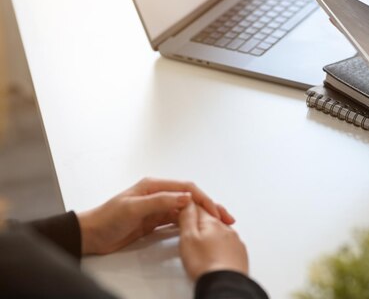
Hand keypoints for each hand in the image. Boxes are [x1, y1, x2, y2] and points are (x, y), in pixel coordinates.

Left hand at [78, 178, 234, 254]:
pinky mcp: (155, 220)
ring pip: (187, 209)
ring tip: (219, 224)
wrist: (90, 235)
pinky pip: (178, 220)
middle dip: (209, 206)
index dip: (203, 199)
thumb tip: (186, 197)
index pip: (187, 189)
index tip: (215, 211)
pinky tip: (200, 229)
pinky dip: (191, 223)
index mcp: (154, 185)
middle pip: (191, 198)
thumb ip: (160, 201)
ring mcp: (158, 207)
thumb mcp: (133, 208)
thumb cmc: (107, 218)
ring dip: (202, 216)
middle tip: (225, 217)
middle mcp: (158, 194)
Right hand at [179, 203, 247, 280]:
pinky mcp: (240, 253)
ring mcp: (235, 241)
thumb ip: (187, 217)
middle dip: (200, 220)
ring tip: (201, 241)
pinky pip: (229, 242)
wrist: (224, 283)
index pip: (199, 207)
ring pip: (221, 230)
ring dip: (211, 233)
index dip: (188, 207)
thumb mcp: (188, 238)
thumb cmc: (205, 264)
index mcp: (212, 222)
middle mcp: (226, 228)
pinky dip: (220, 244)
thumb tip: (188, 202)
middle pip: (211, 218)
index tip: (181, 210)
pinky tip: (215, 252)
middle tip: (190, 224)